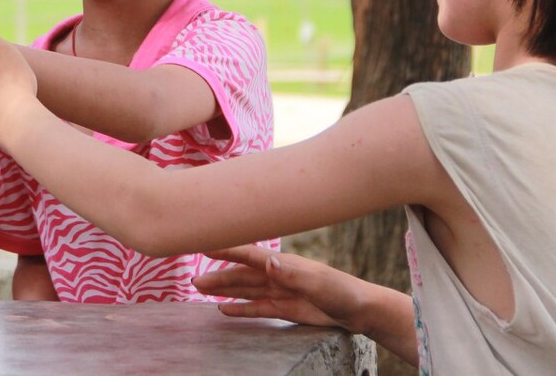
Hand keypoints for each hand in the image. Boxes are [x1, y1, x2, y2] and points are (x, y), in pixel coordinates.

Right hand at [192, 245, 370, 333]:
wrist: (361, 311)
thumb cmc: (343, 292)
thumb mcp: (318, 283)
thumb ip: (292, 274)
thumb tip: (267, 261)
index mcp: (284, 264)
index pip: (249, 255)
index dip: (226, 250)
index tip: (204, 244)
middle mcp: (278, 274)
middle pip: (242, 274)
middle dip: (218, 275)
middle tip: (194, 279)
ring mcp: (281, 291)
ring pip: (246, 290)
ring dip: (225, 290)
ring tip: (201, 289)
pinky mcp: (285, 307)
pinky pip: (257, 308)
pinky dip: (240, 308)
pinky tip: (224, 310)